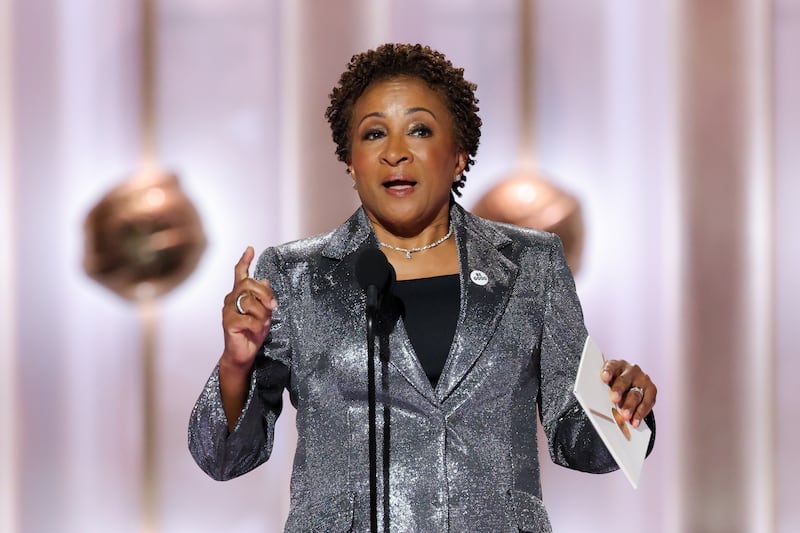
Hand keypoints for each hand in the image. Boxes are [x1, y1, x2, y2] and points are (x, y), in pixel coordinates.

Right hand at [220, 246, 277, 374]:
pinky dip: (258, 326)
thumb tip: (265, 279)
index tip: (250, 249)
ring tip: (262, 324)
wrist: (243, 353)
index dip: (245, 260)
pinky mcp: (228, 322)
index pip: (240, 273)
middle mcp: (231, 299)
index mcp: (239, 294)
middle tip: (273, 306)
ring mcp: (227, 310)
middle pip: (248, 284)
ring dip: (262, 315)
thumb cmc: (253, 332)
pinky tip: (256, 332)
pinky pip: (249, 319)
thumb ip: (263, 297)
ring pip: (250, 302)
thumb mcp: (263, 313)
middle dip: (265, 294)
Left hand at [601, 360, 656, 428]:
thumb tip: (599, 405)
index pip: (611, 366)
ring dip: (631, 406)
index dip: (608, 371)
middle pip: (624, 381)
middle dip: (619, 390)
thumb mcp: (608, 384)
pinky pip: (648, 401)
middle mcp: (631, 370)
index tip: (604, 377)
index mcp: (617, 365)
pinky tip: (636, 420)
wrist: (631, 387)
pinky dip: (641, 412)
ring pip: (636, 393)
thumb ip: (604, 390)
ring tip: (626, 416)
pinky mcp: (652, 389)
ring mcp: (642, 379)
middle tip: (614, 399)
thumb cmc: (615, 384)